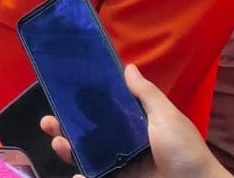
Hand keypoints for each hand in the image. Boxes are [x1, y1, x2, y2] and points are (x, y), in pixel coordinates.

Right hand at [39, 66, 228, 177]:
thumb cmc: (185, 152)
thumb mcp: (167, 118)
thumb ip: (146, 95)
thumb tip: (128, 66)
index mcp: (137, 124)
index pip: (105, 110)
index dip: (83, 104)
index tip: (62, 95)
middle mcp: (126, 143)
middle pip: (89, 133)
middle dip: (66, 127)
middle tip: (49, 122)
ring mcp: (122, 165)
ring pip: (88, 156)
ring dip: (69, 150)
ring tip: (59, 144)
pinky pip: (97, 177)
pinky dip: (82, 176)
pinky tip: (75, 174)